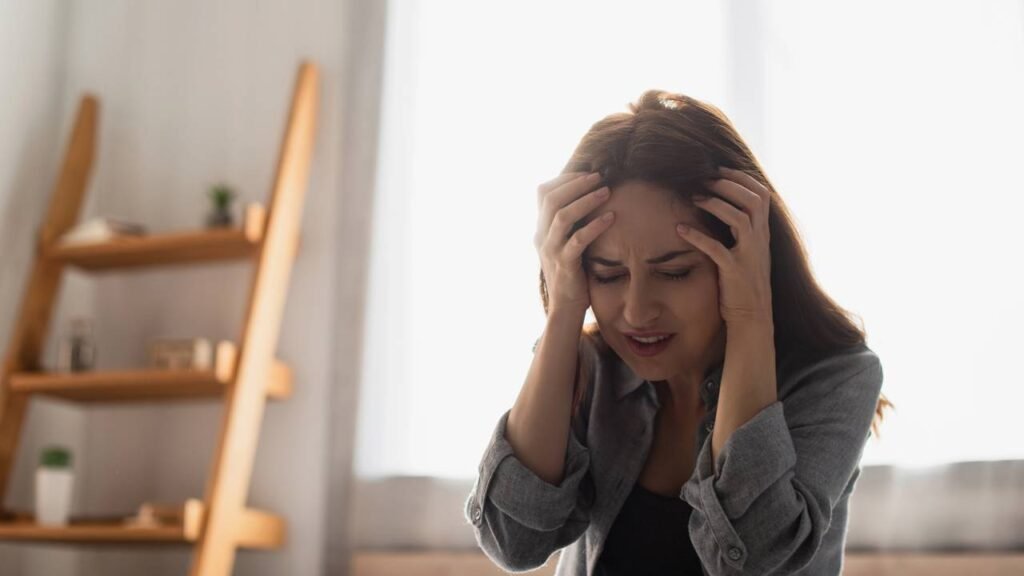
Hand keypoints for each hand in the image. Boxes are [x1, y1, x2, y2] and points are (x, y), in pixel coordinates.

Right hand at [534, 171, 614, 313]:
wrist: (565, 306)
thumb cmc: (572, 271)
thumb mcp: (564, 242)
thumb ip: (569, 223)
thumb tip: (588, 196)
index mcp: (540, 228)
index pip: (542, 192)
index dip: (564, 179)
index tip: (586, 173)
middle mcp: (542, 236)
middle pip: (551, 199)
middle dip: (576, 184)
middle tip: (599, 177)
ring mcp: (551, 250)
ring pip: (562, 217)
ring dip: (585, 201)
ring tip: (606, 191)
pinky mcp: (565, 265)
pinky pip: (578, 240)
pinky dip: (595, 226)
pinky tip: (611, 218)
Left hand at [677, 166, 773, 327]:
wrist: (752, 316)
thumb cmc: (743, 283)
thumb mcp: (747, 251)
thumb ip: (740, 230)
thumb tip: (723, 206)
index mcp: (762, 233)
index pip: (760, 194)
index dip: (740, 178)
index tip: (718, 169)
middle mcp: (760, 240)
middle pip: (753, 200)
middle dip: (728, 184)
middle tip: (704, 179)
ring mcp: (749, 255)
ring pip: (739, 218)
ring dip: (715, 204)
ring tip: (694, 198)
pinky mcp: (735, 271)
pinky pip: (716, 249)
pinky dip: (697, 237)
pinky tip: (680, 229)